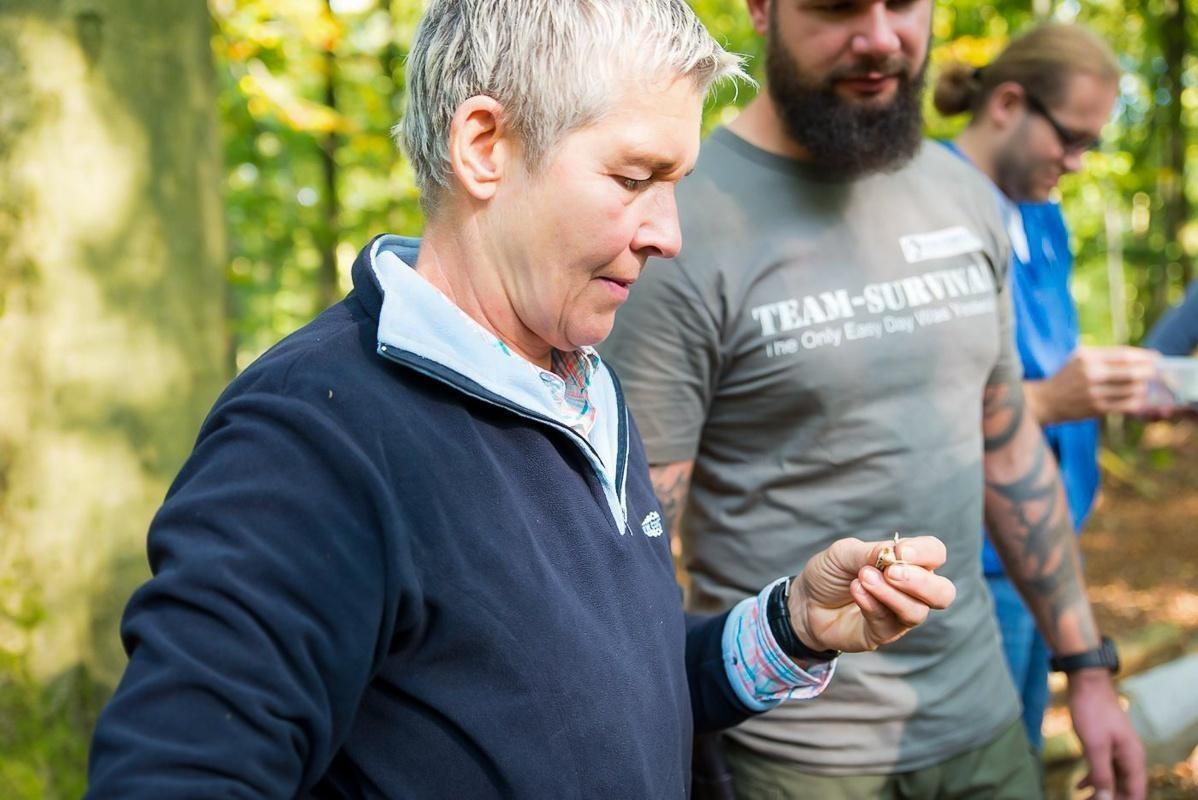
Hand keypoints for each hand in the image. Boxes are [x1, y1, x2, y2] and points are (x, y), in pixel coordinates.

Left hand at [787, 536, 955, 652]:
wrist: (804, 601)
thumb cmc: (830, 573)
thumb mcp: (844, 553)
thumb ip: (870, 552)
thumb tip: (894, 553)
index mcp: (907, 562)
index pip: (935, 554)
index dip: (926, 552)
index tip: (901, 551)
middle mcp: (911, 590)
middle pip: (943, 592)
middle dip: (920, 582)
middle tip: (891, 572)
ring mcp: (898, 615)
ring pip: (917, 612)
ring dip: (891, 594)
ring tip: (864, 578)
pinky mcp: (882, 634)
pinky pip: (888, 623)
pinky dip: (872, 604)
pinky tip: (856, 590)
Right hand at [1029, 347, 1158, 422]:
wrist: (1044, 400)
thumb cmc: (1065, 376)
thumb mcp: (1078, 358)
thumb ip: (1103, 355)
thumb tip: (1135, 357)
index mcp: (1087, 358)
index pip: (1123, 355)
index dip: (1143, 356)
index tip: (1155, 357)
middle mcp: (1091, 374)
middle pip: (1131, 372)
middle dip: (1148, 372)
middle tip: (1156, 372)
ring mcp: (1093, 392)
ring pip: (1130, 390)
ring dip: (1142, 388)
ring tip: (1144, 386)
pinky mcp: (1096, 408)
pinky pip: (1125, 405)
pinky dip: (1136, 402)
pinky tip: (1138, 399)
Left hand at [1068, 668, 1145, 799]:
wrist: (1086, 682)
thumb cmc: (1092, 711)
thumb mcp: (1095, 746)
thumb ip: (1101, 774)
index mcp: (1133, 758)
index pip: (1136, 793)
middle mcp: (1130, 756)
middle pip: (1126, 788)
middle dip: (1110, 799)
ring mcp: (1119, 750)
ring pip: (1114, 779)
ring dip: (1101, 791)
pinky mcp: (1107, 744)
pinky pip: (1105, 768)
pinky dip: (1095, 778)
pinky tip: (1080, 786)